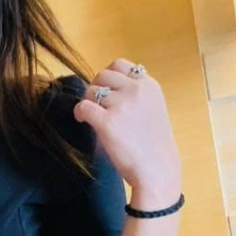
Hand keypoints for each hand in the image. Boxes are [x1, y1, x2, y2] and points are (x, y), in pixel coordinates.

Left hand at [73, 59, 181, 201]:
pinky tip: (82, 120)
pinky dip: (79, 112)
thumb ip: (136, 96)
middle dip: (96, 88)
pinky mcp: (107, 121)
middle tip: (96, 105)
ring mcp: (121, 104)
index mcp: (149, 86)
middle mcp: (136, 90)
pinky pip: (83, 106)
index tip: (106, 91)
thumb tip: (106, 90)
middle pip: (102, 75)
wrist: (157, 171)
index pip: (121, 65)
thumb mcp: (152, 110)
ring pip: (91, 91)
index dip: (108, 76)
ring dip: (88, 102)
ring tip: (91, 116)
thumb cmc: (153, 147)